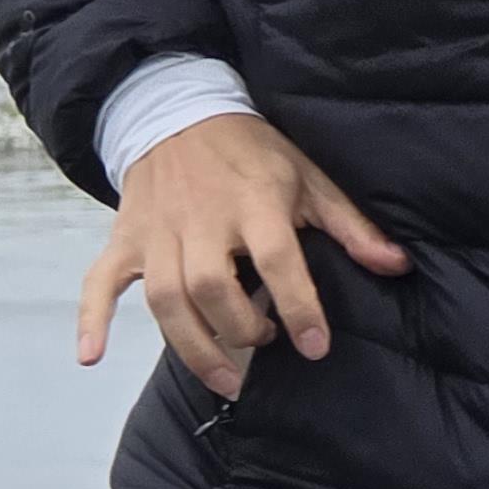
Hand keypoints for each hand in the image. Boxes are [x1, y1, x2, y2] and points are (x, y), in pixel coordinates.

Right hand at [77, 112, 404, 398]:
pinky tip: (91, 357)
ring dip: (193, 347)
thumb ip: (350, 226)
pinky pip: (101, 282)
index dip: (299, 307)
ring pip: (165, 299)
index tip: (316, 346)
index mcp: (253, 202)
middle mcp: (201, 220)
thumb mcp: (309, 178)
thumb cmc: (253, 154)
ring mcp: (157, 232)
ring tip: (227, 377)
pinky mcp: (126, 239)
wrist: (179, 111)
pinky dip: (92, 319)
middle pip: (211, 288)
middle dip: (240, 330)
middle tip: (265, 342)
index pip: (277, 260)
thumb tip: (397, 265)